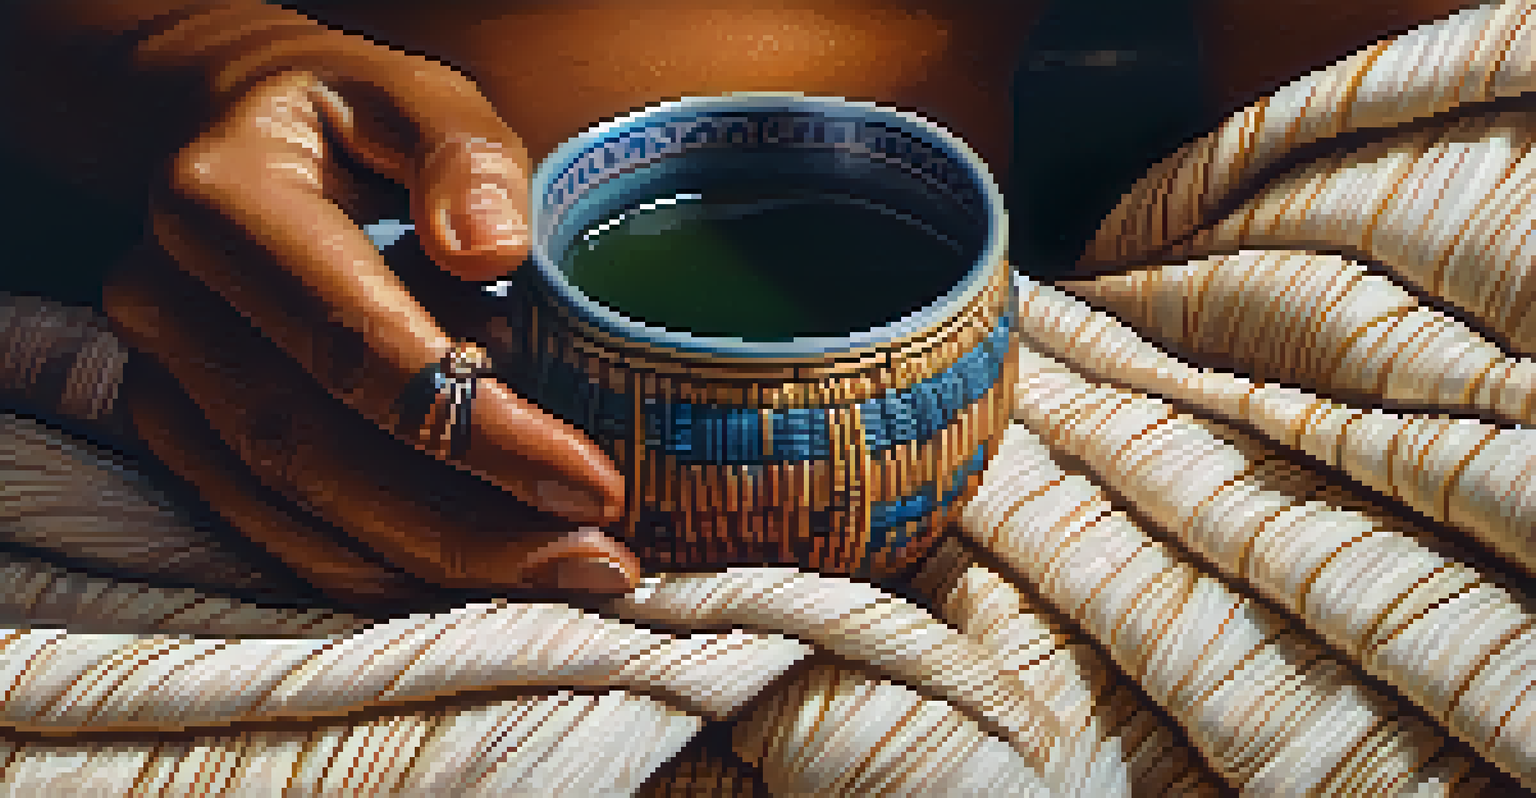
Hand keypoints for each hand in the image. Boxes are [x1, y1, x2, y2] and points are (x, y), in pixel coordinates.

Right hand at [98, 3, 637, 603]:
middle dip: (467, 528)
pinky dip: (379, 568)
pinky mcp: (174, 432)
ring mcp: (157, 376)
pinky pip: (271, 532)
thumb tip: (491, 249)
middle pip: (315, 449)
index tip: (593, 480)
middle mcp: (165, 297)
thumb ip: (461, 154)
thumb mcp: (417, 95)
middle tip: (599, 560)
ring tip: (567, 573)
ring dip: (434, 565)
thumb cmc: (350, 121)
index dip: (476, 428)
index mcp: (222, 200)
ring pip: (290, 509)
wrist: (234, 136)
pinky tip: (481, 574)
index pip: (354, 340)